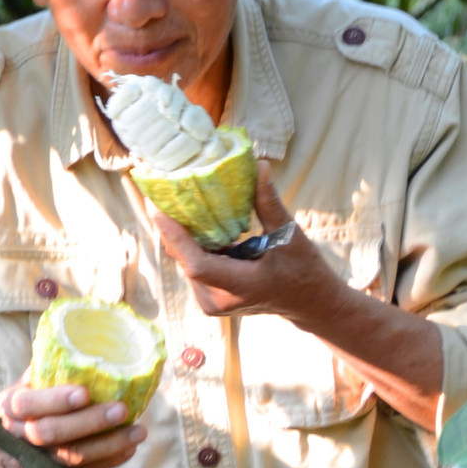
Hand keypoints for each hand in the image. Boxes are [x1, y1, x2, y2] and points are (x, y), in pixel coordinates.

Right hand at [0, 370, 147, 467]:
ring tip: (138, 432)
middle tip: (122, 409)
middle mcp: (18, 437)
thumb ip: (43, 372)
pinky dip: (108, 461)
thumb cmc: (19, 414)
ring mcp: (34, 463)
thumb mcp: (20, 390)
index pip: (27, 404)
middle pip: (52, 433)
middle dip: (89, 422)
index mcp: (9, 408)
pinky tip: (129, 448)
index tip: (85, 392)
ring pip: (71, 457)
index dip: (56, 399)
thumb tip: (77, 341)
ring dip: (108, 445)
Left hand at [150, 161, 343, 327]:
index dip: (175, 236)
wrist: (308, 302)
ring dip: (180, 232)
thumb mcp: (289, 235)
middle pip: (185, 259)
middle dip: (172, 226)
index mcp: (240, 286)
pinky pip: (193, 264)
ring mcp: (211, 301)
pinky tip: (189, 217)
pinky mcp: (209, 296)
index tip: (158, 207)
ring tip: (173, 198)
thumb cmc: (303, 269)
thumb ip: (269, 203)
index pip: (197, 264)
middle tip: (164, 190)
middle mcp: (219, 299)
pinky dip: (191, 242)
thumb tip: (261, 165)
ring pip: (185, 261)